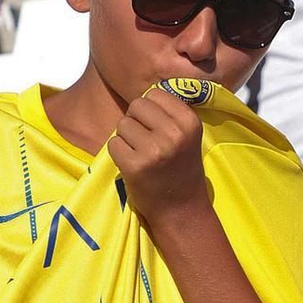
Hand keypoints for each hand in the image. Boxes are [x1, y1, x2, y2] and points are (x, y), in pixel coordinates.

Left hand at [109, 86, 209, 225]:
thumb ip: (169, 114)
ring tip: (142, 155)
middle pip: (136, 106)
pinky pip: (113, 143)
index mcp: (189, 122)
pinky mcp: (135, 165)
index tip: (158, 129)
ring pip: (123, 124)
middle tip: (146, 142)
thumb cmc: (181, 170)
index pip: (155, 94)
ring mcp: (154, 150)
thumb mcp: (187, 136)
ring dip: (126, 138)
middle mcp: (174, 134)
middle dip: (136, 121)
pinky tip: (133, 165)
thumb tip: (144, 92)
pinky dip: (118, 153)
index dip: (150, 111)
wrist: (182, 210)